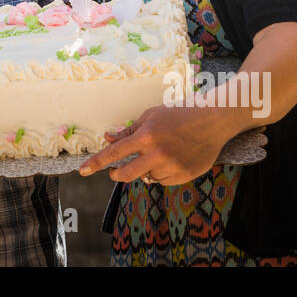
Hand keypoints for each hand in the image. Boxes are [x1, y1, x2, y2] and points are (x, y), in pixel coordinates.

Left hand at [77, 104, 229, 184]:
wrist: (213, 120)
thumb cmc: (179, 114)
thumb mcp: (151, 116)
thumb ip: (129, 130)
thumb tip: (108, 139)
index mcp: (146, 136)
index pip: (115, 153)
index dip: (96, 163)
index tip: (82, 171)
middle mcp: (157, 154)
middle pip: (127, 174)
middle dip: (117, 175)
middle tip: (114, 173)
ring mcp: (172, 167)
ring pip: (146, 178)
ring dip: (145, 170)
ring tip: (159, 154)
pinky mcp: (184, 176)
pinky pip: (163, 182)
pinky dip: (162, 174)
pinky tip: (172, 160)